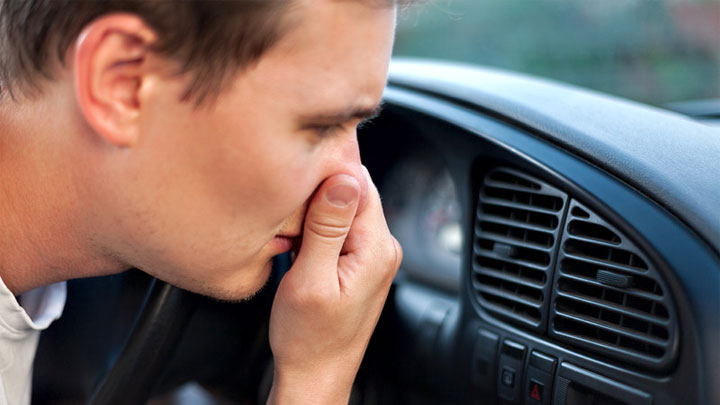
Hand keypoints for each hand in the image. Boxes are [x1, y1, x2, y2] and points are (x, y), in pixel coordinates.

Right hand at [267, 168, 401, 403]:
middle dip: (317, 195)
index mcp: (377, 248)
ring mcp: (372, 256)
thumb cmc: (309, 339)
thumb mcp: (310, 279)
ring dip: (314, 215)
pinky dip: (315, 230)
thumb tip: (343, 177)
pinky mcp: (359, 263)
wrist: (315, 375)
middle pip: (352, 193)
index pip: (359, 182)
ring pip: (342, 209)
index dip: (325, 174)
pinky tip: (299, 248)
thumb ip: (327, 227)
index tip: (296, 179)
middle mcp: (382, 248)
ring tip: (293, 239)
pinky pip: (339, 229)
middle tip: (289, 219)